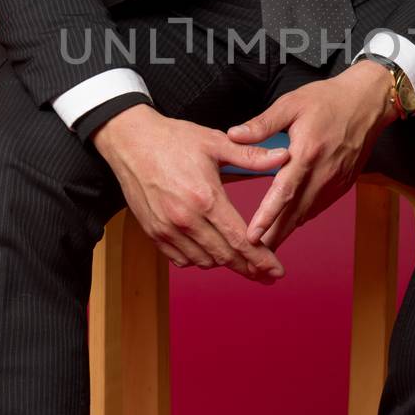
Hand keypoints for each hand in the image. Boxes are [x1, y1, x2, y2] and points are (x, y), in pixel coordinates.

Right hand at [92, 104, 290, 282]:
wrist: (130, 141)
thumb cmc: (173, 139)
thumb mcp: (215, 142)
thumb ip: (251, 156)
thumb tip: (284, 156)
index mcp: (206, 198)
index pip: (241, 240)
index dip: (262, 259)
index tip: (277, 271)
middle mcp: (186, 220)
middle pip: (225, 257)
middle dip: (250, 269)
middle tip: (267, 276)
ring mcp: (167, 229)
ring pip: (204, 261)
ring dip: (224, 263)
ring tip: (240, 260)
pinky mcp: (153, 232)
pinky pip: (181, 259)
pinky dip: (199, 260)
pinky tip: (210, 252)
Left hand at [224, 62, 399, 250]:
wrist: (368, 102)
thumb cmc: (328, 100)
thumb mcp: (291, 103)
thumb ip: (262, 124)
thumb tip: (234, 135)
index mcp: (307, 152)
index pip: (284, 192)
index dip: (267, 216)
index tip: (252, 236)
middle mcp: (323, 172)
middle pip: (295, 212)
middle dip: (274, 235)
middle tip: (254, 256)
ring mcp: (336, 180)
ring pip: (308, 213)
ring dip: (288, 230)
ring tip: (267, 247)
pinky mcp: (344, 183)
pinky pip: (320, 206)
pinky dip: (304, 217)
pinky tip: (290, 223)